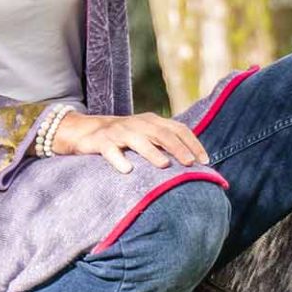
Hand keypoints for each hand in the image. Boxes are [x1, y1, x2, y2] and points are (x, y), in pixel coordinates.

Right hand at [46, 109, 208, 174]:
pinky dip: (119, 159)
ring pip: (138, 140)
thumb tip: (194, 164)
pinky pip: (111, 150)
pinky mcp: (102, 141)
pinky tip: (127, 170)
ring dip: (152, 152)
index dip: (193, 144)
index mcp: (153, 122)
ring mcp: (119, 131)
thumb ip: (166, 145)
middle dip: (178, 148)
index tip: (205, 161)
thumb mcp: (147, 136)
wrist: (86, 131)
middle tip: (190, 164)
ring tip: (164, 165)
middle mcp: (138, 124)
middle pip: (162, 133)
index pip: (178, 129)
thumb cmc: (125, 138)